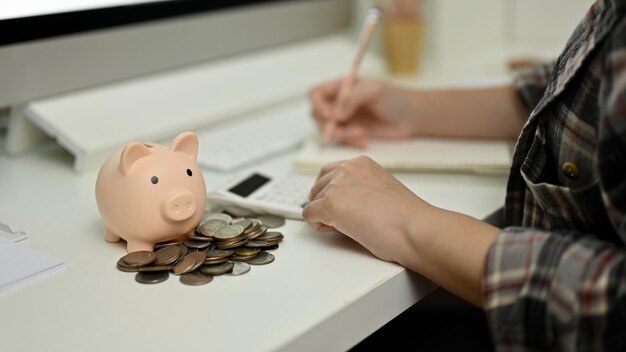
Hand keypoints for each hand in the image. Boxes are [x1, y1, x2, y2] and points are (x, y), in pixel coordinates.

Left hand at [302, 156, 436, 261]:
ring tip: (351, 225)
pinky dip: (319, 225)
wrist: (414, 229)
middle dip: (326, 203)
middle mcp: (347, 169)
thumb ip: (360, 188)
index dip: (333, 192)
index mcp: (361, 163)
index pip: (331, 172)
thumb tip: (344, 202)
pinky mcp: (329, 204)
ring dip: (325, 215)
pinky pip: (308, 215)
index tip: (343, 204)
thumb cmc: (406, 218)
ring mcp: (337, 185)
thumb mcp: (380, 189)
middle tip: (347, 219)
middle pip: (318, 186)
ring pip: (313, 201)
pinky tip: (340, 230)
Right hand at [309, 78, 419, 146]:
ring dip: (341, 135)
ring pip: (328, 130)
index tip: (330, 114)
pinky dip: (350, 142)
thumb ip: (353, 98)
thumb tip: (336, 114)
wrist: (411, 116)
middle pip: (317, 114)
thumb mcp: (374, 91)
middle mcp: (339, 102)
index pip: (316, 93)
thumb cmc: (394, 98)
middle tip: (345, 127)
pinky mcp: (351, 133)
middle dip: (328, 124)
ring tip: (360, 135)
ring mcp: (344, 119)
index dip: (318, 104)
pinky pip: (341, 141)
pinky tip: (365, 140)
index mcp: (342, 87)